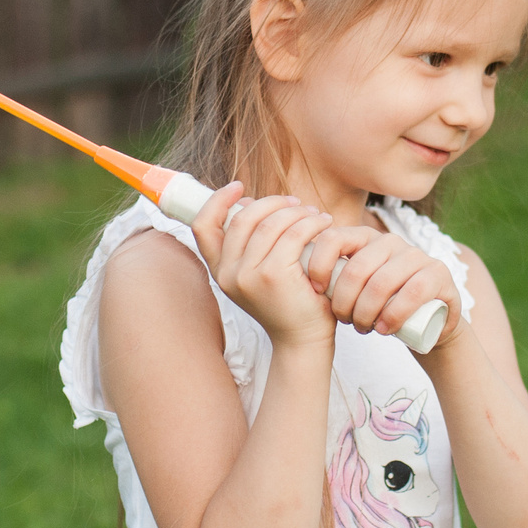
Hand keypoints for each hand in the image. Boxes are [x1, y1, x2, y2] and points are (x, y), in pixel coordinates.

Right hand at [187, 183, 336, 350]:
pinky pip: (293, 234)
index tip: (237, 187)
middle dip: (271, 203)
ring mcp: (248, 276)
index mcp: (220, 272)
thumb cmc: (288, 304)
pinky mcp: (274, 276)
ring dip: (296, 212)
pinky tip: (324, 224)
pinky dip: (311, 223)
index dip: (218, 201)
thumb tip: (246, 202)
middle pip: (242, 218)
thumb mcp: (257, 274)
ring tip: (315, 215)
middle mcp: (228, 274)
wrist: (303, 340)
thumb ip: (249, 243)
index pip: (203, 227)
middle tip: (296, 204)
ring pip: (271, 223)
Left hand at [302, 225, 464, 343]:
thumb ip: (326, 276)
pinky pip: (412, 292)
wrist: (426, 323)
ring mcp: (416, 256)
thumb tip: (279, 267)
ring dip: (366, 312)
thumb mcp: (350, 287)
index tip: (312, 291)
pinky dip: (393, 314)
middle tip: (341, 320)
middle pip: (356, 268)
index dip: (318, 265)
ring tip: (362, 328)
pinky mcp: (438, 275)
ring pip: (382, 282)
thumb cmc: (377, 305)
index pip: (332, 238)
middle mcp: (390, 242)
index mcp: (364, 238)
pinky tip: (384, 329)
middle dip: (343, 300)